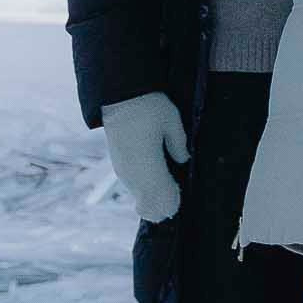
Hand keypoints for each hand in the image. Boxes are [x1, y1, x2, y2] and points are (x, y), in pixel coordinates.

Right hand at [103, 91, 188, 221]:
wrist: (119, 96)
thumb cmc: (148, 107)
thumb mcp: (171, 121)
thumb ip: (179, 143)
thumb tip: (183, 159)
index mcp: (149, 167)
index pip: (161, 201)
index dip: (172, 203)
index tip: (180, 192)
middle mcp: (134, 174)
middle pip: (149, 206)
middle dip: (163, 204)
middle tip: (175, 190)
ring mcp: (124, 171)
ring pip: (140, 197)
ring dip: (154, 195)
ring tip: (168, 184)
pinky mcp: (118, 165)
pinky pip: (133, 186)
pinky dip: (145, 187)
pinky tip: (155, 176)